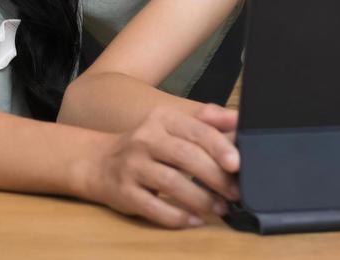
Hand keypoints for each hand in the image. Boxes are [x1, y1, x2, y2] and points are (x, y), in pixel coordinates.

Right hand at [82, 104, 240, 228]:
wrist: (100, 161)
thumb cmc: (148, 144)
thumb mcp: (173, 125)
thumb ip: (207, 121)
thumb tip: (239, 120)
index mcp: (163, 119)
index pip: (196, 131)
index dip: (219, 147)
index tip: (238, 164)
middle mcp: (145, 139)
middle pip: (186, 157)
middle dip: (215, 176)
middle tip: (235, 192)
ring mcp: (133, 166)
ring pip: (172, 183)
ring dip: (201, 198)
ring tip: (220, 208)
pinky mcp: (124, 193)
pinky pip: (154, 207)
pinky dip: (177, 216)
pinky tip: (195, 220)